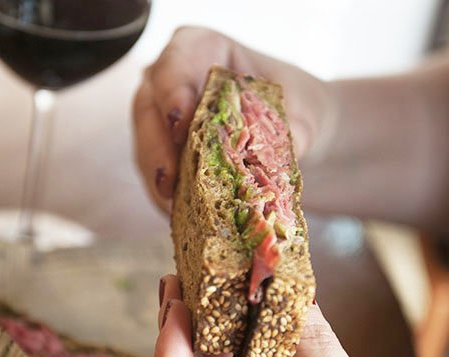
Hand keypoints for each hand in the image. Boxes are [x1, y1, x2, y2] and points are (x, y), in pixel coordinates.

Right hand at [133, 27, 328, 212]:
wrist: (296, 133)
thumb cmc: (294, 109)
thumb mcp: (302, 114)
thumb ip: (285, 133)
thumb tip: (267, 164)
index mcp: (202, 50)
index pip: (176, 62)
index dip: (173, 90)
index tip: (181, 122)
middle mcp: (171, 81)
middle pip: (149, 108)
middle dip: (156, 147)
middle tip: (169, 180)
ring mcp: (161, 118)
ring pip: (146, 146)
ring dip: (159, 178)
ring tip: (174, 206)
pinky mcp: (163, 155)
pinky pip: (156, 176)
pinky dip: (167, 197)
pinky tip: (183, 215)